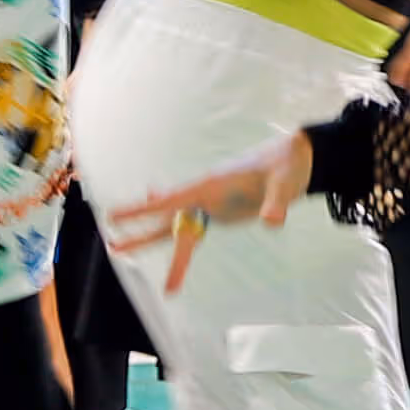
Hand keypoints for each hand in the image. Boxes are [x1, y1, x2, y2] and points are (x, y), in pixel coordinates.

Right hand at [102, 132, 315, 277]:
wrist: (295, 159)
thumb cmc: (287, 167)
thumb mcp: (284, 185)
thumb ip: (276, 204)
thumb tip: (272, 222)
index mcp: (212, 184)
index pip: (171, 199)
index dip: (143, 210)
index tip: (115, 215)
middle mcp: (205, 194)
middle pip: (169, 220)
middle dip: (142, 235)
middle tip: (113, 246)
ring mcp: (212, 203)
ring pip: (178, 228)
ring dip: (154, 240)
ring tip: (122, 250)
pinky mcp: (221, 211)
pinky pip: (192, 229)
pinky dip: (177, 237)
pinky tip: (161, 238)